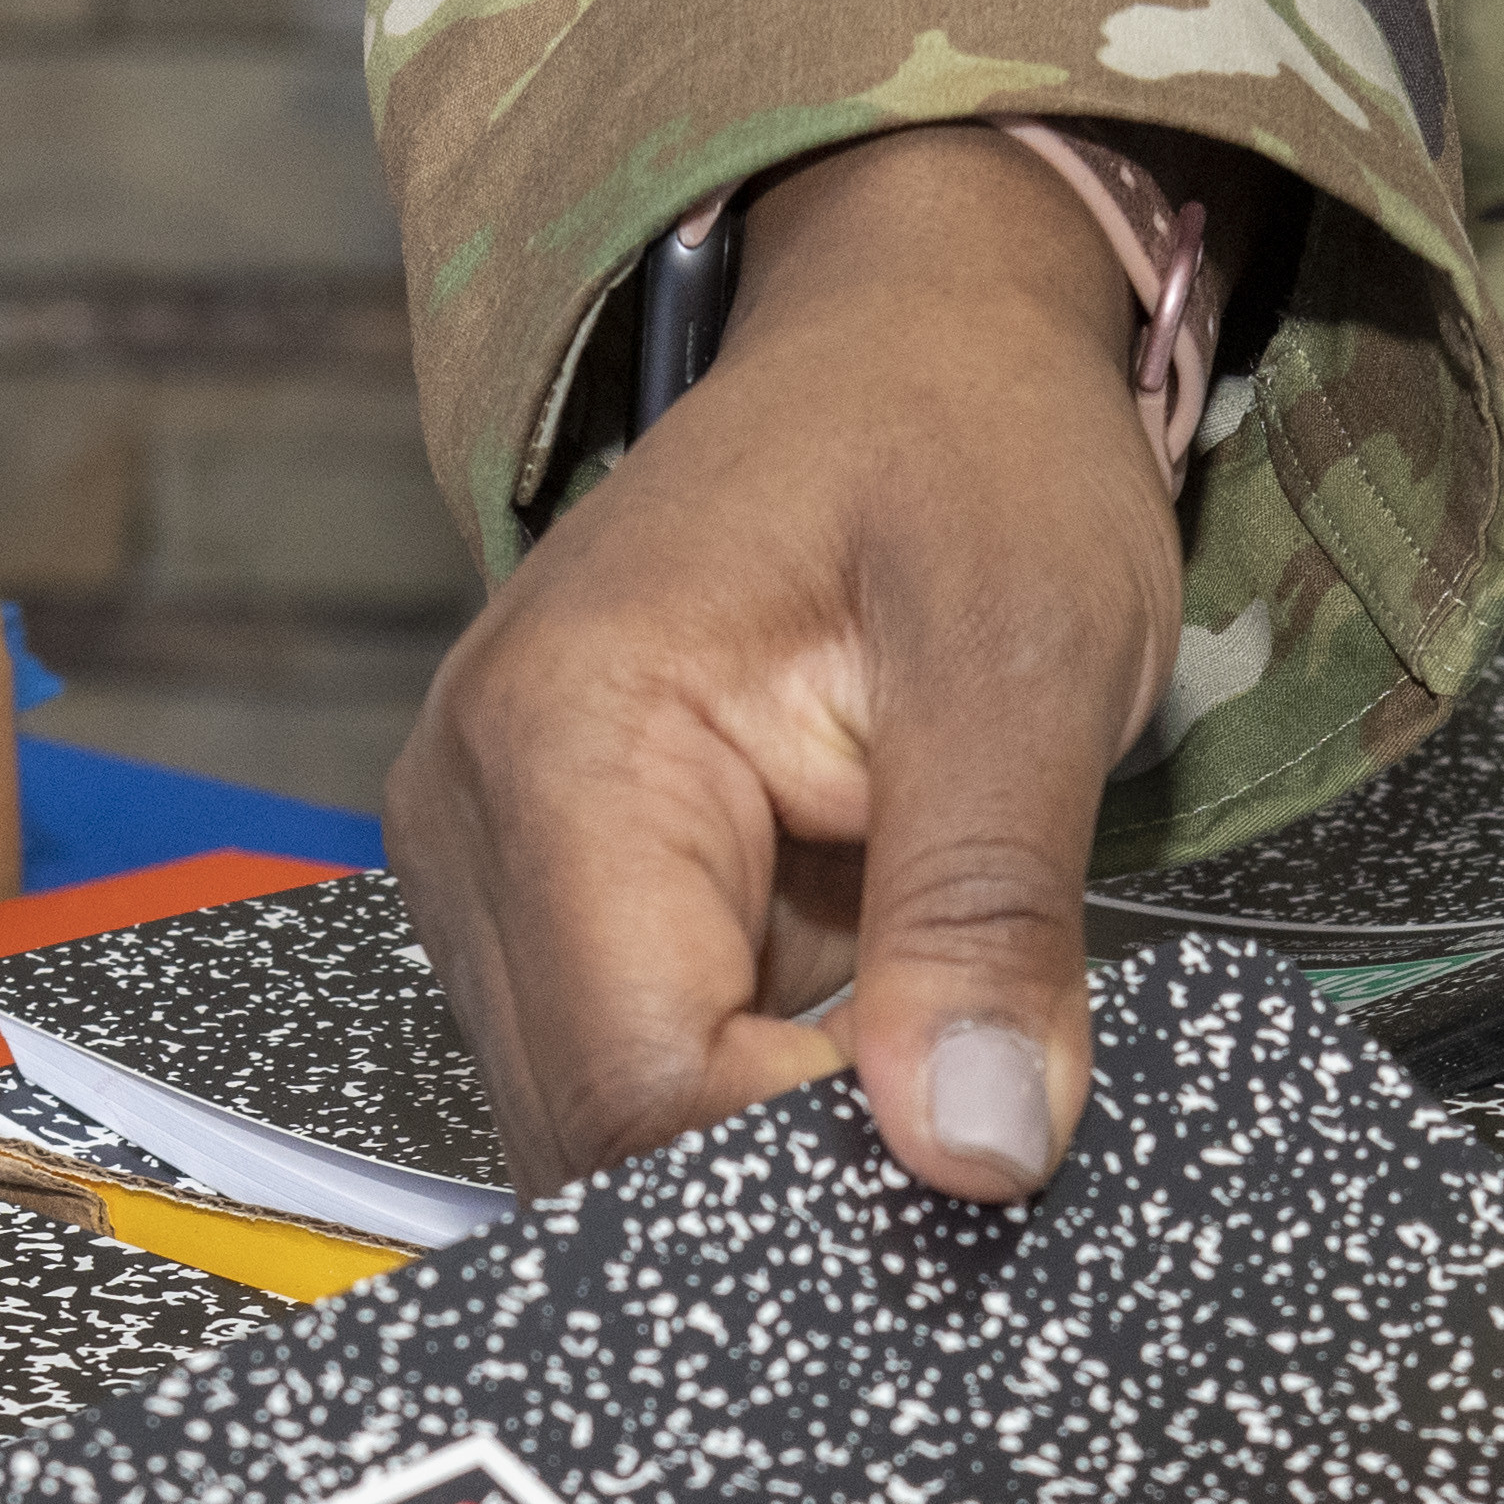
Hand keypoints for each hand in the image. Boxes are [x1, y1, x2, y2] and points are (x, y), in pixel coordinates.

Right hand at [387, 127, 1188, 1201]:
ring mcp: (496, 872)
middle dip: (797, 1166)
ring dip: (782, 1134)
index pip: (637, 1082)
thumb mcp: (1030, 652)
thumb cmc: (965, 443)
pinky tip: (878, 1036)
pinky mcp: (553, 904)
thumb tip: (971, 1146)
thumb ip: (989, 908)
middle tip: (984, 1124)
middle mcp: (474, 819)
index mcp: (558, 742)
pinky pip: (640, 1068)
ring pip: (613, 1126)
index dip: (808, 1160)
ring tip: (943, 1054)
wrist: (913, 337)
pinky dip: (763, 1090)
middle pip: (598, 1134)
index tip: (980, 1151)